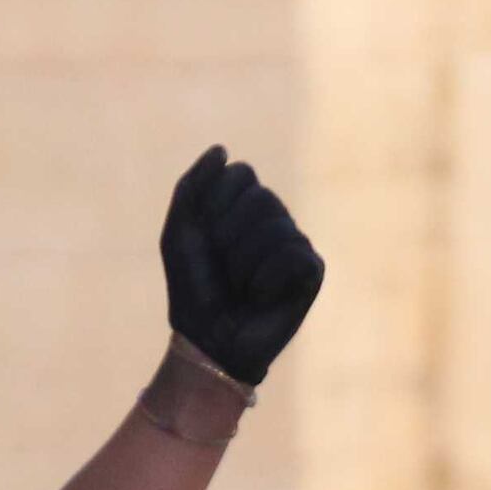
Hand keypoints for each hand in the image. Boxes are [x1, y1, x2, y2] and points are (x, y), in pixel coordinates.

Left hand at [159, 146, 323, 386]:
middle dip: (228, 236)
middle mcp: (273, 218)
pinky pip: (291, 253)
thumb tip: (222, 149)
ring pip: (275, 226)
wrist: (208, 340)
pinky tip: (261, 297)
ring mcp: (295, 242)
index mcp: (243, 205)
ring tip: (241, 287)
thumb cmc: (193, 288)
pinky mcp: (311, 270)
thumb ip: (192, 186)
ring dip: (243, 263)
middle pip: (260, 197)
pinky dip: (265, 279)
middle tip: (223, 269)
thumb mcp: (179, 232)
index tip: (204, 237)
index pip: (240, 174)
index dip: (215, 205)